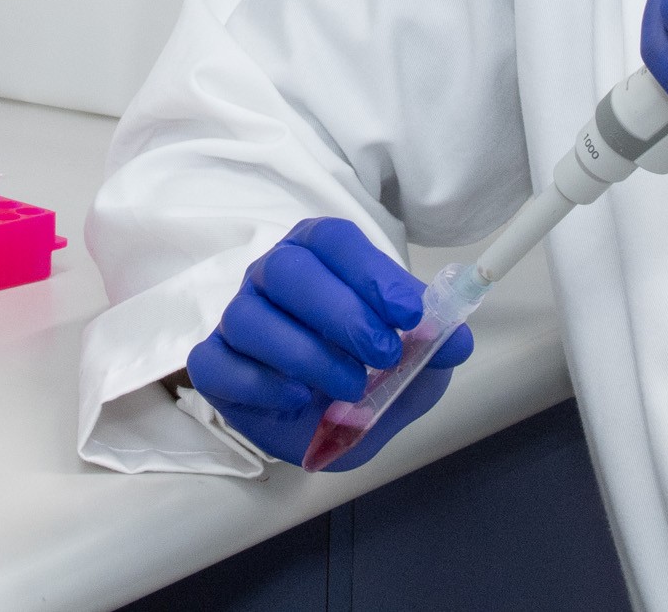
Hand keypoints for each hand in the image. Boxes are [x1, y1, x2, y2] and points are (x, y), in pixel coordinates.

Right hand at [187, 217, 474, 468]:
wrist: (331, 426)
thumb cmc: (369, 375)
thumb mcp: (416, 363)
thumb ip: (435, 346)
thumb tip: (454, 339)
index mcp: (319, 256)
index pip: (334, 241)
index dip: (373, 274)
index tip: (411, 316)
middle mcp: (271, 275)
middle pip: (289, 270)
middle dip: (342, 314)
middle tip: (384, 355)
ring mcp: (237, 317)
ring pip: (252, 318)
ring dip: (308, 355)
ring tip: (351, 387)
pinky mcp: (213, 364)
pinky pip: (220, 364)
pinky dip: (262, 383)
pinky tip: (299, 399)